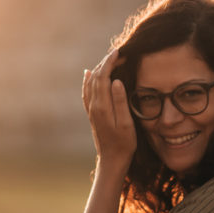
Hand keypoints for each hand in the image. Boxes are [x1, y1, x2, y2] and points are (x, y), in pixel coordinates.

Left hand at [82, 49, 136, 171]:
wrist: (111, 160)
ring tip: (109, 59)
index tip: (119, 52)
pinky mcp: (92, 114)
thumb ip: (120, 102)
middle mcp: (93, 106)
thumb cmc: (123, 144)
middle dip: (106, 62)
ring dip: (99, 69)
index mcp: (102, 106)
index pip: (103, 77)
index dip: (110, 62)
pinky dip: (88, 80)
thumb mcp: (127, 124)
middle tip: (118, 53)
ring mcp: (91, 110)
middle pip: (96, 77)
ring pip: (91, 83)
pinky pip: (87, 91)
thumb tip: (116, 81)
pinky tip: (89, 74)